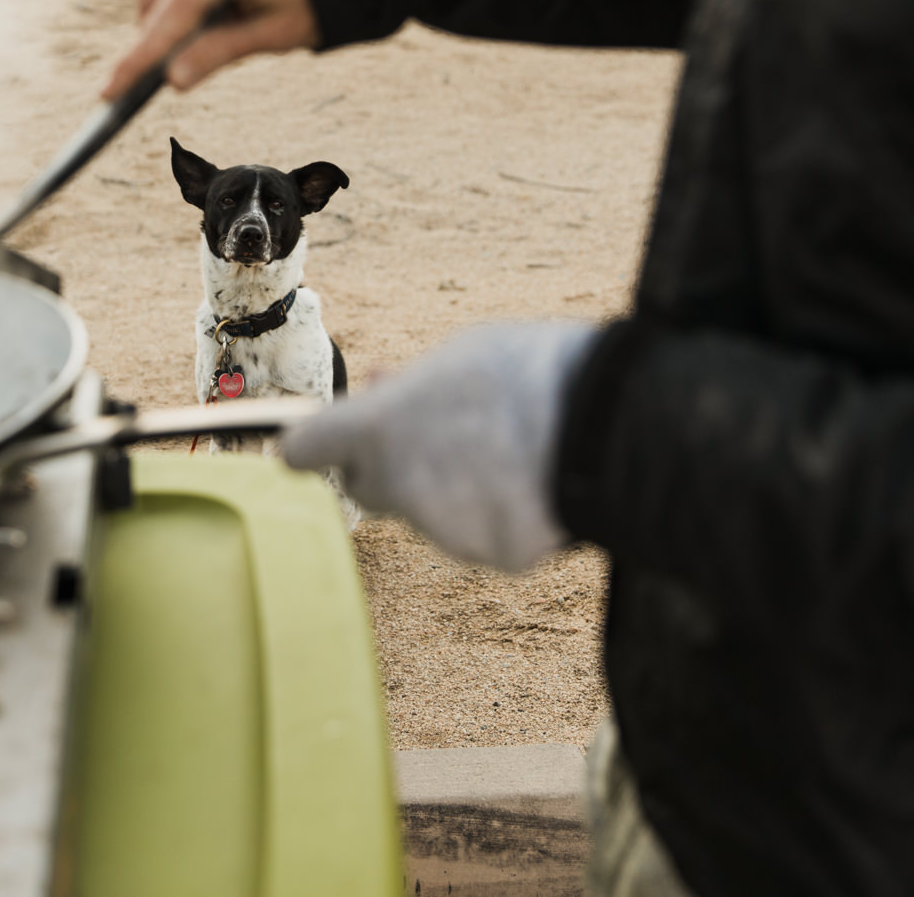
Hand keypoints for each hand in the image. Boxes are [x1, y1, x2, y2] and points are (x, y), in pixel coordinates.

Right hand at [101, 0, 319, 98]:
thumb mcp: (275, 32)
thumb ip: (219, 52)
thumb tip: (172, 79)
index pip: (165, 20)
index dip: (137, 60)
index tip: (108, 91)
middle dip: (154, 32)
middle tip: (173, 69)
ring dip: (172, 9)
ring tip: (210, 35)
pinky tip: (221, 9)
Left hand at [281, 322, 599, 570]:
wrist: (610, 424)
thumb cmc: (529, 373)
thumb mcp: (457, 356)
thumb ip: (407, 386)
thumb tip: (380, 388)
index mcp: (377, 429)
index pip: (303, 450)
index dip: (307, 446)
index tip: (309, 444)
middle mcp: (398, 486)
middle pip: (368, 487)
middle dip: (388, 467)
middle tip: (437, 436)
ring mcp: (445, 529)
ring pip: (429, 514)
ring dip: (450, 490)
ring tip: (505, 450)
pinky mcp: (492, 558)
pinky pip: (483, 536)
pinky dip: (499, 517)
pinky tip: (532, 483)